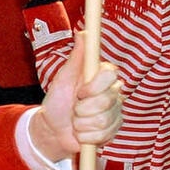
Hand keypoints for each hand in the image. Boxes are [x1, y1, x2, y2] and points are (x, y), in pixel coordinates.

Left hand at [33, 33, 122, 158]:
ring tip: (76, 121)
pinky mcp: (114, 129)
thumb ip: (77, 57)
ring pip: (103, 120)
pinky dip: (85, 136)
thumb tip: (83, 33)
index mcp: (102, 77)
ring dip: (82, 123)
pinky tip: (82, 132)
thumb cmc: (58, 100)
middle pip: (107, 100)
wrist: (53, 129)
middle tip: (74, 108)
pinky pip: (102, 135)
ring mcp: (115, 112)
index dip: (93, 87)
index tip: (80, 92)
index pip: (110, 75)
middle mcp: (113, 93)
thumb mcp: (63, 77)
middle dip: (83, 108)